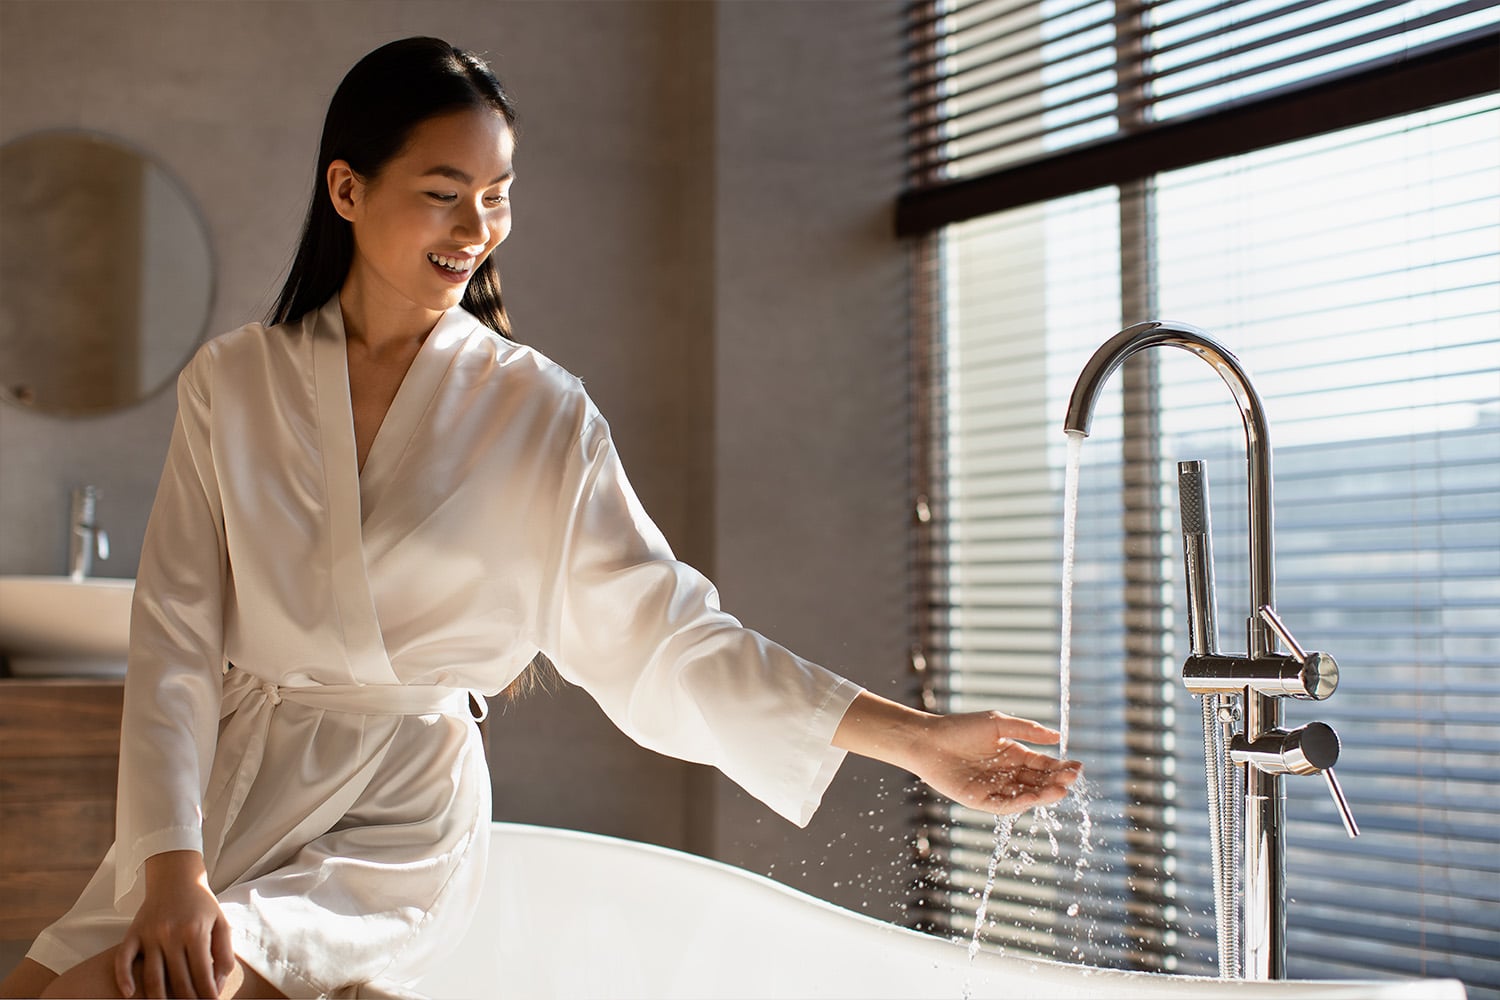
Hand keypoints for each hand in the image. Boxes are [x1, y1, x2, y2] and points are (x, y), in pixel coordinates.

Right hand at [115, 851, 233, 998]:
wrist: (176, 878)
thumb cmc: (201, 904)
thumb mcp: (221, 923)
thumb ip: (224, 953)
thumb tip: (217, 984)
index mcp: (196, 932)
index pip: (202, 973)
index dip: (208, 993)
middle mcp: (171, 934)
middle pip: (178, 980)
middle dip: (188, 999)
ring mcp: (149, 935)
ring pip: (152, 977)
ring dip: (160, 998)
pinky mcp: (132, 933)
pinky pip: (123, 960)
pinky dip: (124, 978)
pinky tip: (128, 994)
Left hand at [833, 692, 1080, 813]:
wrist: (928, 740)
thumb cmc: (961, 728)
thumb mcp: (998, 723)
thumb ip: (1027, 729)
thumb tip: (1057, 736)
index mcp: (1014, 755)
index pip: (1043, 764)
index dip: (1061, 767)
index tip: (1077, 766)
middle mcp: (1008, 774)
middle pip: (1039, 781)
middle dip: (1056, 781)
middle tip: (1071, 779)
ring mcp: (995, 788)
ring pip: (1026, 795)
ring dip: (1043, 795)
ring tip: (1059, 790)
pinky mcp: (980, 801)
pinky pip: (1004, 805)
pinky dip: (1020, 803)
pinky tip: (1033, 798)